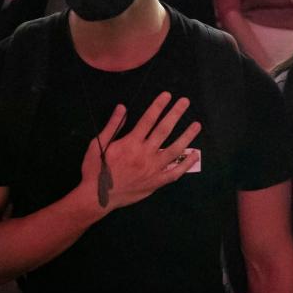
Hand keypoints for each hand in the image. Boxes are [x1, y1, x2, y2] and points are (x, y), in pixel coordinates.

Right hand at [79, 92, 201, 210]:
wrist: (97, 197)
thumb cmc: (95, 170)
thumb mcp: (98, 144)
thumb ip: (112, 126)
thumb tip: (122, 107)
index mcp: (130, 143)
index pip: (148, 119)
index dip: (158, 106)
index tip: (167, 95)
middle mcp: (145, 154)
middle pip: (164, 130)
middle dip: (175, 114)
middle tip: (185, 102)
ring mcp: (153, 169)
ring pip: (174, 150)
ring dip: (187, 136)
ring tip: (197, 125)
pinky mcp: (156, 182)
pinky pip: (175, 173)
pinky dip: (186, 164)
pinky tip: (195, 155)